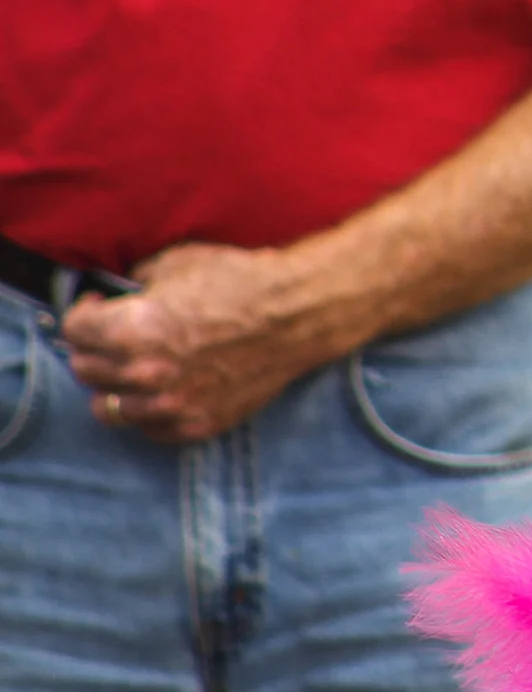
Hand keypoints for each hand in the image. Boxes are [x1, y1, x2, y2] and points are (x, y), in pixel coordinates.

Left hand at [62, 242, 339, 442]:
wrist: (299, 312)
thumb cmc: (241, 281)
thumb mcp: (177, 263)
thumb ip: (135, 284)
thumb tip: (117, 294)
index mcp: (130, 330)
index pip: (74, 330)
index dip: (83, 313)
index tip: (96, 308)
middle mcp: (143, 373)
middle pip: (85, 370)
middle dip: (95, 348)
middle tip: (114, 336)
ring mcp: (170, 404)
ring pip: (109, 408)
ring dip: (116, 385)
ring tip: (136, 366)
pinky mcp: (197, 423)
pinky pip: (149, 428)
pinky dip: (149, 410)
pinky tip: (165, 385)